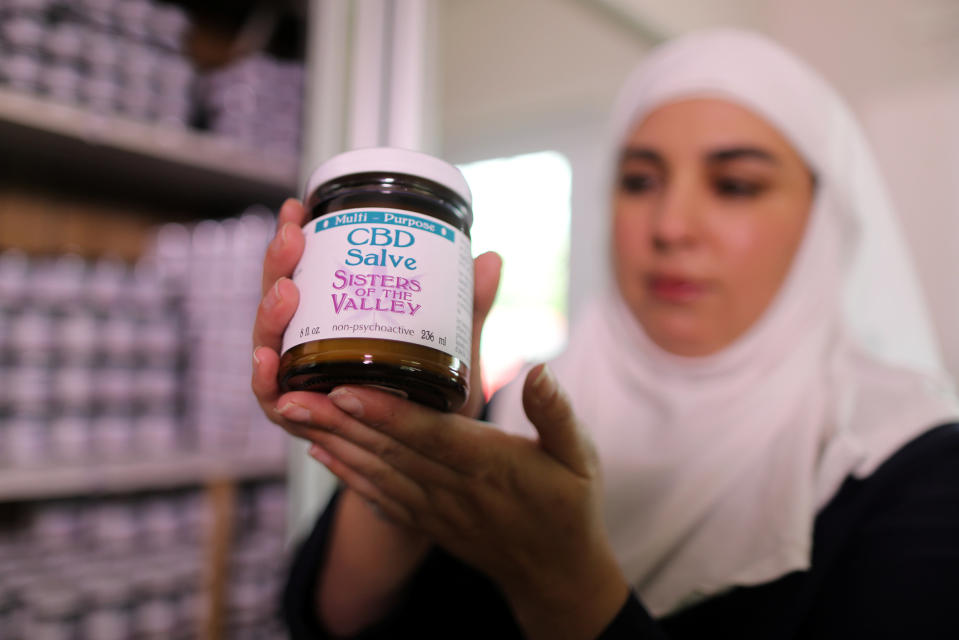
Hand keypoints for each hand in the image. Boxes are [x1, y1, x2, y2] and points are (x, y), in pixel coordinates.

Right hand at [251, 199, 502, 439]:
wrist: (426, 464)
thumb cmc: (432, 403)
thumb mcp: (452, 354)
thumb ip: (467, 311)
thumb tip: (490, 258)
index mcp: (335, 323)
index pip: (305, 274)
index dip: (296, 241)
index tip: (301, 206)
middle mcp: (309, 349)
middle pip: (279, 300)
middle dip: (278, 264)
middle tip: (293, 236)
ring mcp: (300, 383)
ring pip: (268, 343)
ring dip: (269, 316)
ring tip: (286, 292)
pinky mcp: (301, 421)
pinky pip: (273, 399)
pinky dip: (267, 380)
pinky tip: (270, 361)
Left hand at [276, 364, 629, 639]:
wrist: (554, 573)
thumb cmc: (568, 506)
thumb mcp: (579, 457)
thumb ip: (556, 414)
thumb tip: (539, 370)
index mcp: (491, 465)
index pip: (430, 436)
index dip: (386, 413)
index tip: (344, 388)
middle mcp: (455, 488)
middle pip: (388, 450)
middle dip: (337, 421)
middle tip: (290, 394)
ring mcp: (436, 509)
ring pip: (376, 472)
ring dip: (332, 442)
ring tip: (292, 414)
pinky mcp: (426, 521)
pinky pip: (378, 498)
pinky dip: (346, 475)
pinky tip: (319, 452)